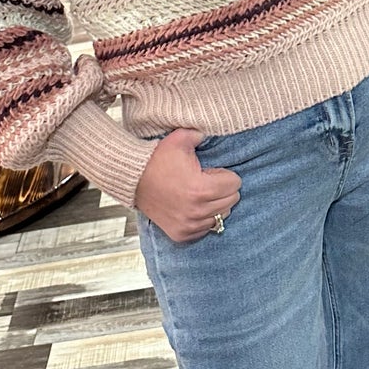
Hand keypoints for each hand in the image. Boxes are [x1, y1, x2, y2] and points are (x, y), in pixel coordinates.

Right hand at [134, 128, 241, 243]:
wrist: (132, 179)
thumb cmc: (157, 159)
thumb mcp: (180, 139)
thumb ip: (201, 134)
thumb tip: (210, 135)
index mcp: (202, 189)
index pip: (235, 184)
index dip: (225, 174)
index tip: (211, 172)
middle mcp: (198, 211)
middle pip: (231, 201)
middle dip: (223, 190)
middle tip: (207, 182)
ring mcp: (189, 225)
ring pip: (221, 217)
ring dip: (215, 205)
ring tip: (199, 194)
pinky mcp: (181, 234)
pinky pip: (205, 229)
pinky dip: (203, 219)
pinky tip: (192, 207)